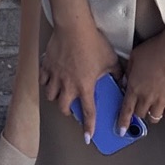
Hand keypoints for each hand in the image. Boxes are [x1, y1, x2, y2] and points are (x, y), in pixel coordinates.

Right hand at [40, 15, 118, 139]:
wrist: (74, 27)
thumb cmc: (93, 43)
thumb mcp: (111, 59)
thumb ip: (117, 73)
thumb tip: (121, 79)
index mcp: (85, 86)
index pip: (88, 112)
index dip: (88, 127)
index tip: (88, 137)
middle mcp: (68, 85)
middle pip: (63, 107)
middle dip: (68, 111)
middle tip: (72, 107)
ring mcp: (55, 75)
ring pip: (50, 95)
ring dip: (56, 97)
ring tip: (60, 93)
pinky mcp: (47, 65)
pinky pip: (43, 79)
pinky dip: (46, 82)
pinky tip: (50, 79)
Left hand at [118, 26, 164, 130]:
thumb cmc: (156, 49)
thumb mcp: (135, 57)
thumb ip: (129, 71)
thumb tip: (127, 80)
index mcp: (134, 87)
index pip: (126, 109)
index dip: (122, 121)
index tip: (121, 129)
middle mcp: (146, 97)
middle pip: (140, 114)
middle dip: (139, 110)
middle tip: (142, 105)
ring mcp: (161, 101)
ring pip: (154, 117)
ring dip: (153, 112)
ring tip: (156, 105)